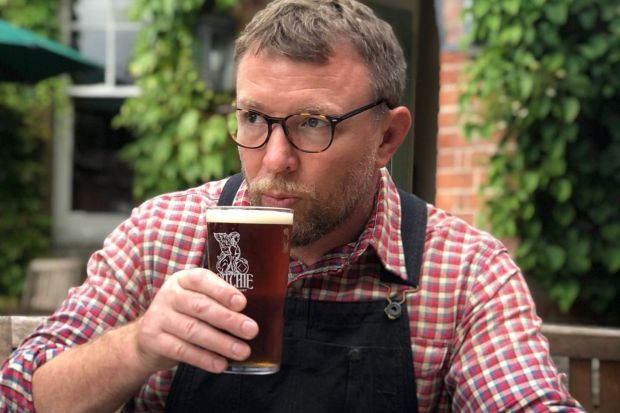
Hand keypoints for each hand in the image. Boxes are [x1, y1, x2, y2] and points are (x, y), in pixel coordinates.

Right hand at [133, 268, 258, 373]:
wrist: (147, 337)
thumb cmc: (184, 315)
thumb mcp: (196, 300)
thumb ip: (218, 302)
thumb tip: (256, 314)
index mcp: (184, 279)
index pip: (202, 279)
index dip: (223, 291)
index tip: (242, 303)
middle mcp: (169, 294)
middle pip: (201, 306)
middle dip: (229, 320)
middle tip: (251, 330)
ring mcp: (158, 316)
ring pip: (193, 330)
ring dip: (221, 343)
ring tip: (242, 351)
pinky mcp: (152, 339)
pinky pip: (182, 350)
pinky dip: (204, 359)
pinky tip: (221, 364)